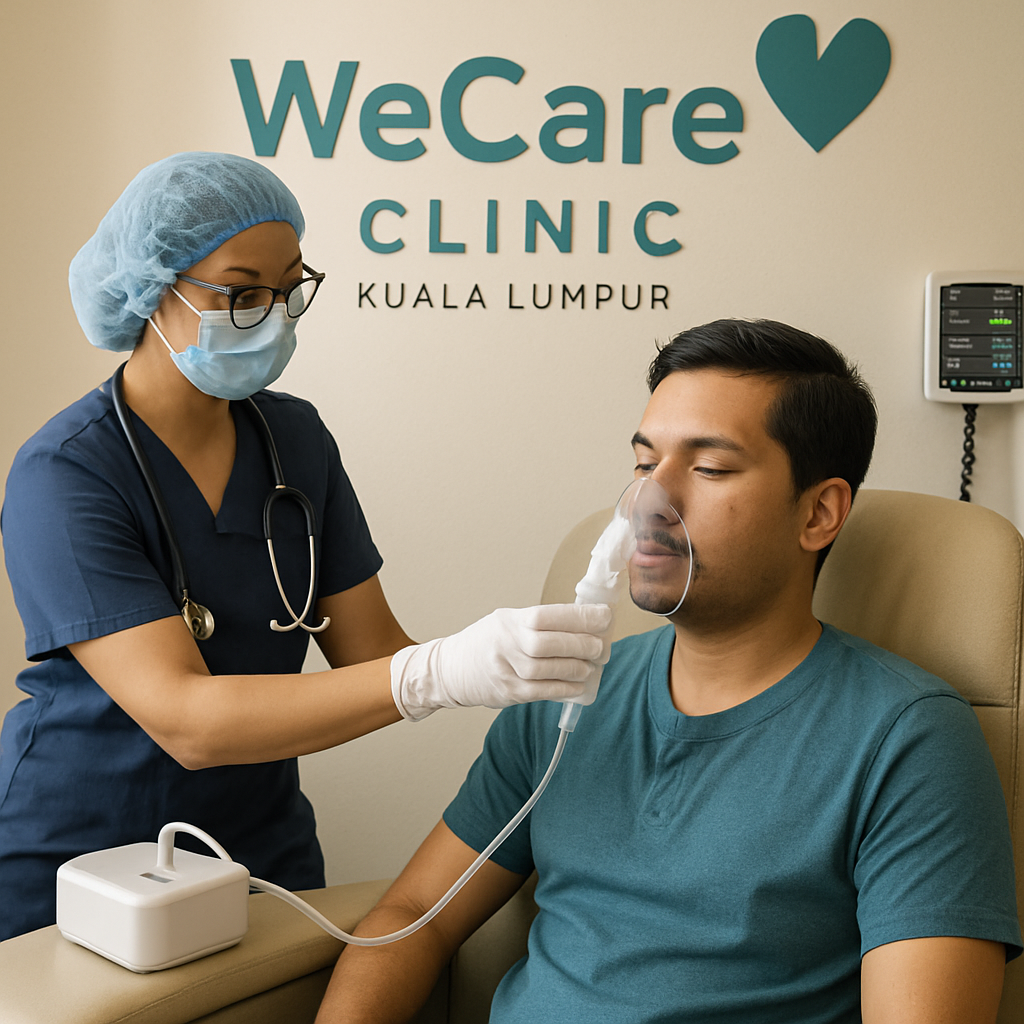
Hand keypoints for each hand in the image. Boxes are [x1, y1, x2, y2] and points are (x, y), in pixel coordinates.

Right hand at [390, 604, 612, 720]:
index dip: (578, 616)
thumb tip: (584, 625)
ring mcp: (504, 670)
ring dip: (575, 668)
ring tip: (590, 666)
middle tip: (600, 646)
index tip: (603, 616)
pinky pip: (541, 692)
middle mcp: (505, 643)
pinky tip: (579, 685)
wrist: (449, 670)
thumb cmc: (485, 643)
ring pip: (545, 670)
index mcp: (509, 621)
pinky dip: (564, 689)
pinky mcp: (507, 693)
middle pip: (547, 643)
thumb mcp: (507, 622)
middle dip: (580, 644)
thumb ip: (539, 624)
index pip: (546, 615)